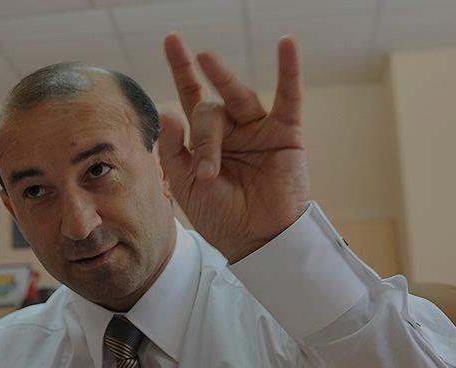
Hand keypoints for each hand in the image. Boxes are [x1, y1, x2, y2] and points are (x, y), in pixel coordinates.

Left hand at [159, 34, 309, 262]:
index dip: (182, 69)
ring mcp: (258, 128)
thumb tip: (165, 112)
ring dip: (222, 83)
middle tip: (207, 173)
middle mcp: (231, 128)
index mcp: (205, 139)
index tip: (172, 40)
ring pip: (237, 99)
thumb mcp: (185, 186)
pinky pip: (289, 97)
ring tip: (205, 60)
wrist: (256, 240)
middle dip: (205, 138)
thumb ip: (173, 150)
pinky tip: (286, 44)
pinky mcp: (286, 133)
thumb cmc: (221, 216)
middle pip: (210, 110)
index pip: (191, 96)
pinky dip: (289, 70)